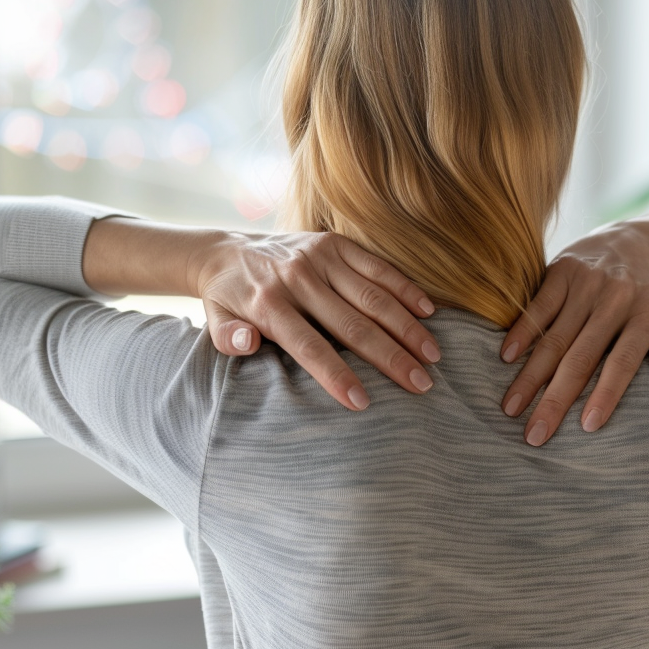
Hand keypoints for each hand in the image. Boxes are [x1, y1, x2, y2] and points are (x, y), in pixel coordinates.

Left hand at [196, 231, 441, 412]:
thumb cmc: (229, 300)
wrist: (226, 251)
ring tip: (432, 356)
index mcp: (269, 304)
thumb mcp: (215, 321)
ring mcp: (320, 258)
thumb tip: (248, 343)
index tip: (363, 403)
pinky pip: (378, 267)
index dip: (336, 376)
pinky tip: (429, 312)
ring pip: (373, 297)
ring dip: (407, 328)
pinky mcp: (336, 244)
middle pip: (352, 325)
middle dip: (390, 358)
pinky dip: (405, 289)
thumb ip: (228, 338)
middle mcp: (299, 278)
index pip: (309, 346)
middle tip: (421, 385)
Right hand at [499, 222, 648, 444]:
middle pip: (581, 356)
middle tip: (535, 434)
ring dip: (530, 375)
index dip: (606, 393)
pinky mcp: (561, 271)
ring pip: (554, 337)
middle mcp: (615, 297)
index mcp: (646, 312)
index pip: (624, 360)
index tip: (587, 427)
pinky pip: (538, 306)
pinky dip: (521, 332)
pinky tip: (506, 360)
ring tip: (511, 408)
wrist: (632, 238)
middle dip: (556, 398)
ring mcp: (586, 282)